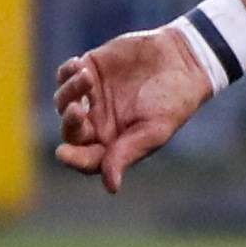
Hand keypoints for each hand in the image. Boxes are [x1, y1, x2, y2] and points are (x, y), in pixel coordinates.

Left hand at [53, 27, 214, 193]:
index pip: (87, 158)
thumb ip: (127, 153)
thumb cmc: (175, 99)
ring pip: (62, 101)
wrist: (183, 59)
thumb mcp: (156, 129)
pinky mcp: (89, 70)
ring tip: (86, 77)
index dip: (73, 159)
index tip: (63, 153)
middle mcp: (99, 122)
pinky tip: (80, 66)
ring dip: (69, 91)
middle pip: (70, 131)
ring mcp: (92, 96)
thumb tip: (110, 187)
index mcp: (115, 142)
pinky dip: (67, 73)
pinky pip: (64, 75)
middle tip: (76, 110)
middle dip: (69, 122)